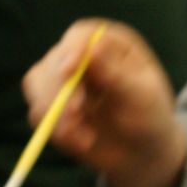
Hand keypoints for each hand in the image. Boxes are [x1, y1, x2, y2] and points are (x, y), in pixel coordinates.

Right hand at [22, 21, 186, 186]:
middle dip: (60, 90)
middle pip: (54, 60)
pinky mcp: (49, 104)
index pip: (80, 36)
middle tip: (77, 116)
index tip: (68, 71)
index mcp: (109, 44)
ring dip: (55, 114)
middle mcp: (81, 55)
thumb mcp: (142, 96)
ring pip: (36, 84)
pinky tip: (82, 142)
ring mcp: (61, 79)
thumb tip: (93, 47)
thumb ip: (118, 74)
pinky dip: (55, 130)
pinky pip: (37, 112)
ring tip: (86, 140)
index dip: (71, 51)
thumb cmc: (149, 115)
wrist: (141, 150)